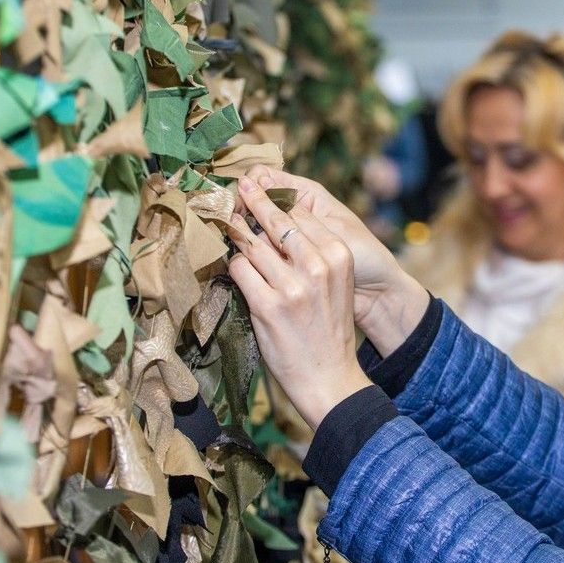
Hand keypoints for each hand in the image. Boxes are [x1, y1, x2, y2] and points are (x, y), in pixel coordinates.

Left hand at [227, 177, 371, 427]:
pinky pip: (239, 270)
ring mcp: (291, 286)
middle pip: (275, 221)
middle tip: (238, 185)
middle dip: (252, 199)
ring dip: (236, 235)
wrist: (330, 377)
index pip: (301, 214)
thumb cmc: (327, 329)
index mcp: (338, 256)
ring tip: (226, 222)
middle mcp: (317, 266)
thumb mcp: (335, 283)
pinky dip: (233, 266)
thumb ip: (313, 254)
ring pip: (252, 244)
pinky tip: (232, 265)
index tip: (259, 186)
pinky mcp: (267, 306)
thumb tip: (275, 222)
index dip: (277, 198)